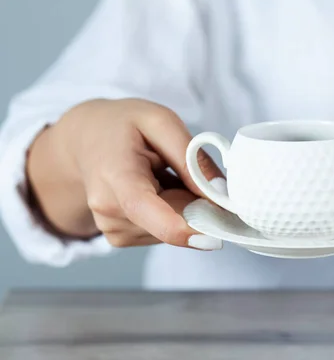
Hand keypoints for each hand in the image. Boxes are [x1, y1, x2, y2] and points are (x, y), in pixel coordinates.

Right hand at [27, 98, 224, 249]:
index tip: (217, 233)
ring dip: (183, 206)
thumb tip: (222, 192)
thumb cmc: (123, 126)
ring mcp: (112, 228)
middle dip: (197, 205)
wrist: (85, 140)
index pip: (148, 211)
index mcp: (115, 176)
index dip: (186, 228)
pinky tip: (157, 190)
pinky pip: (165, 232)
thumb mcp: (160, 122)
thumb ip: (192, 157)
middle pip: (173, 222)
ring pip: (173, 228)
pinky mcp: (120, 238)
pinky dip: (173, 213)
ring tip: (164, 176)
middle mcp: (108, 210)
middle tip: (189, 173)